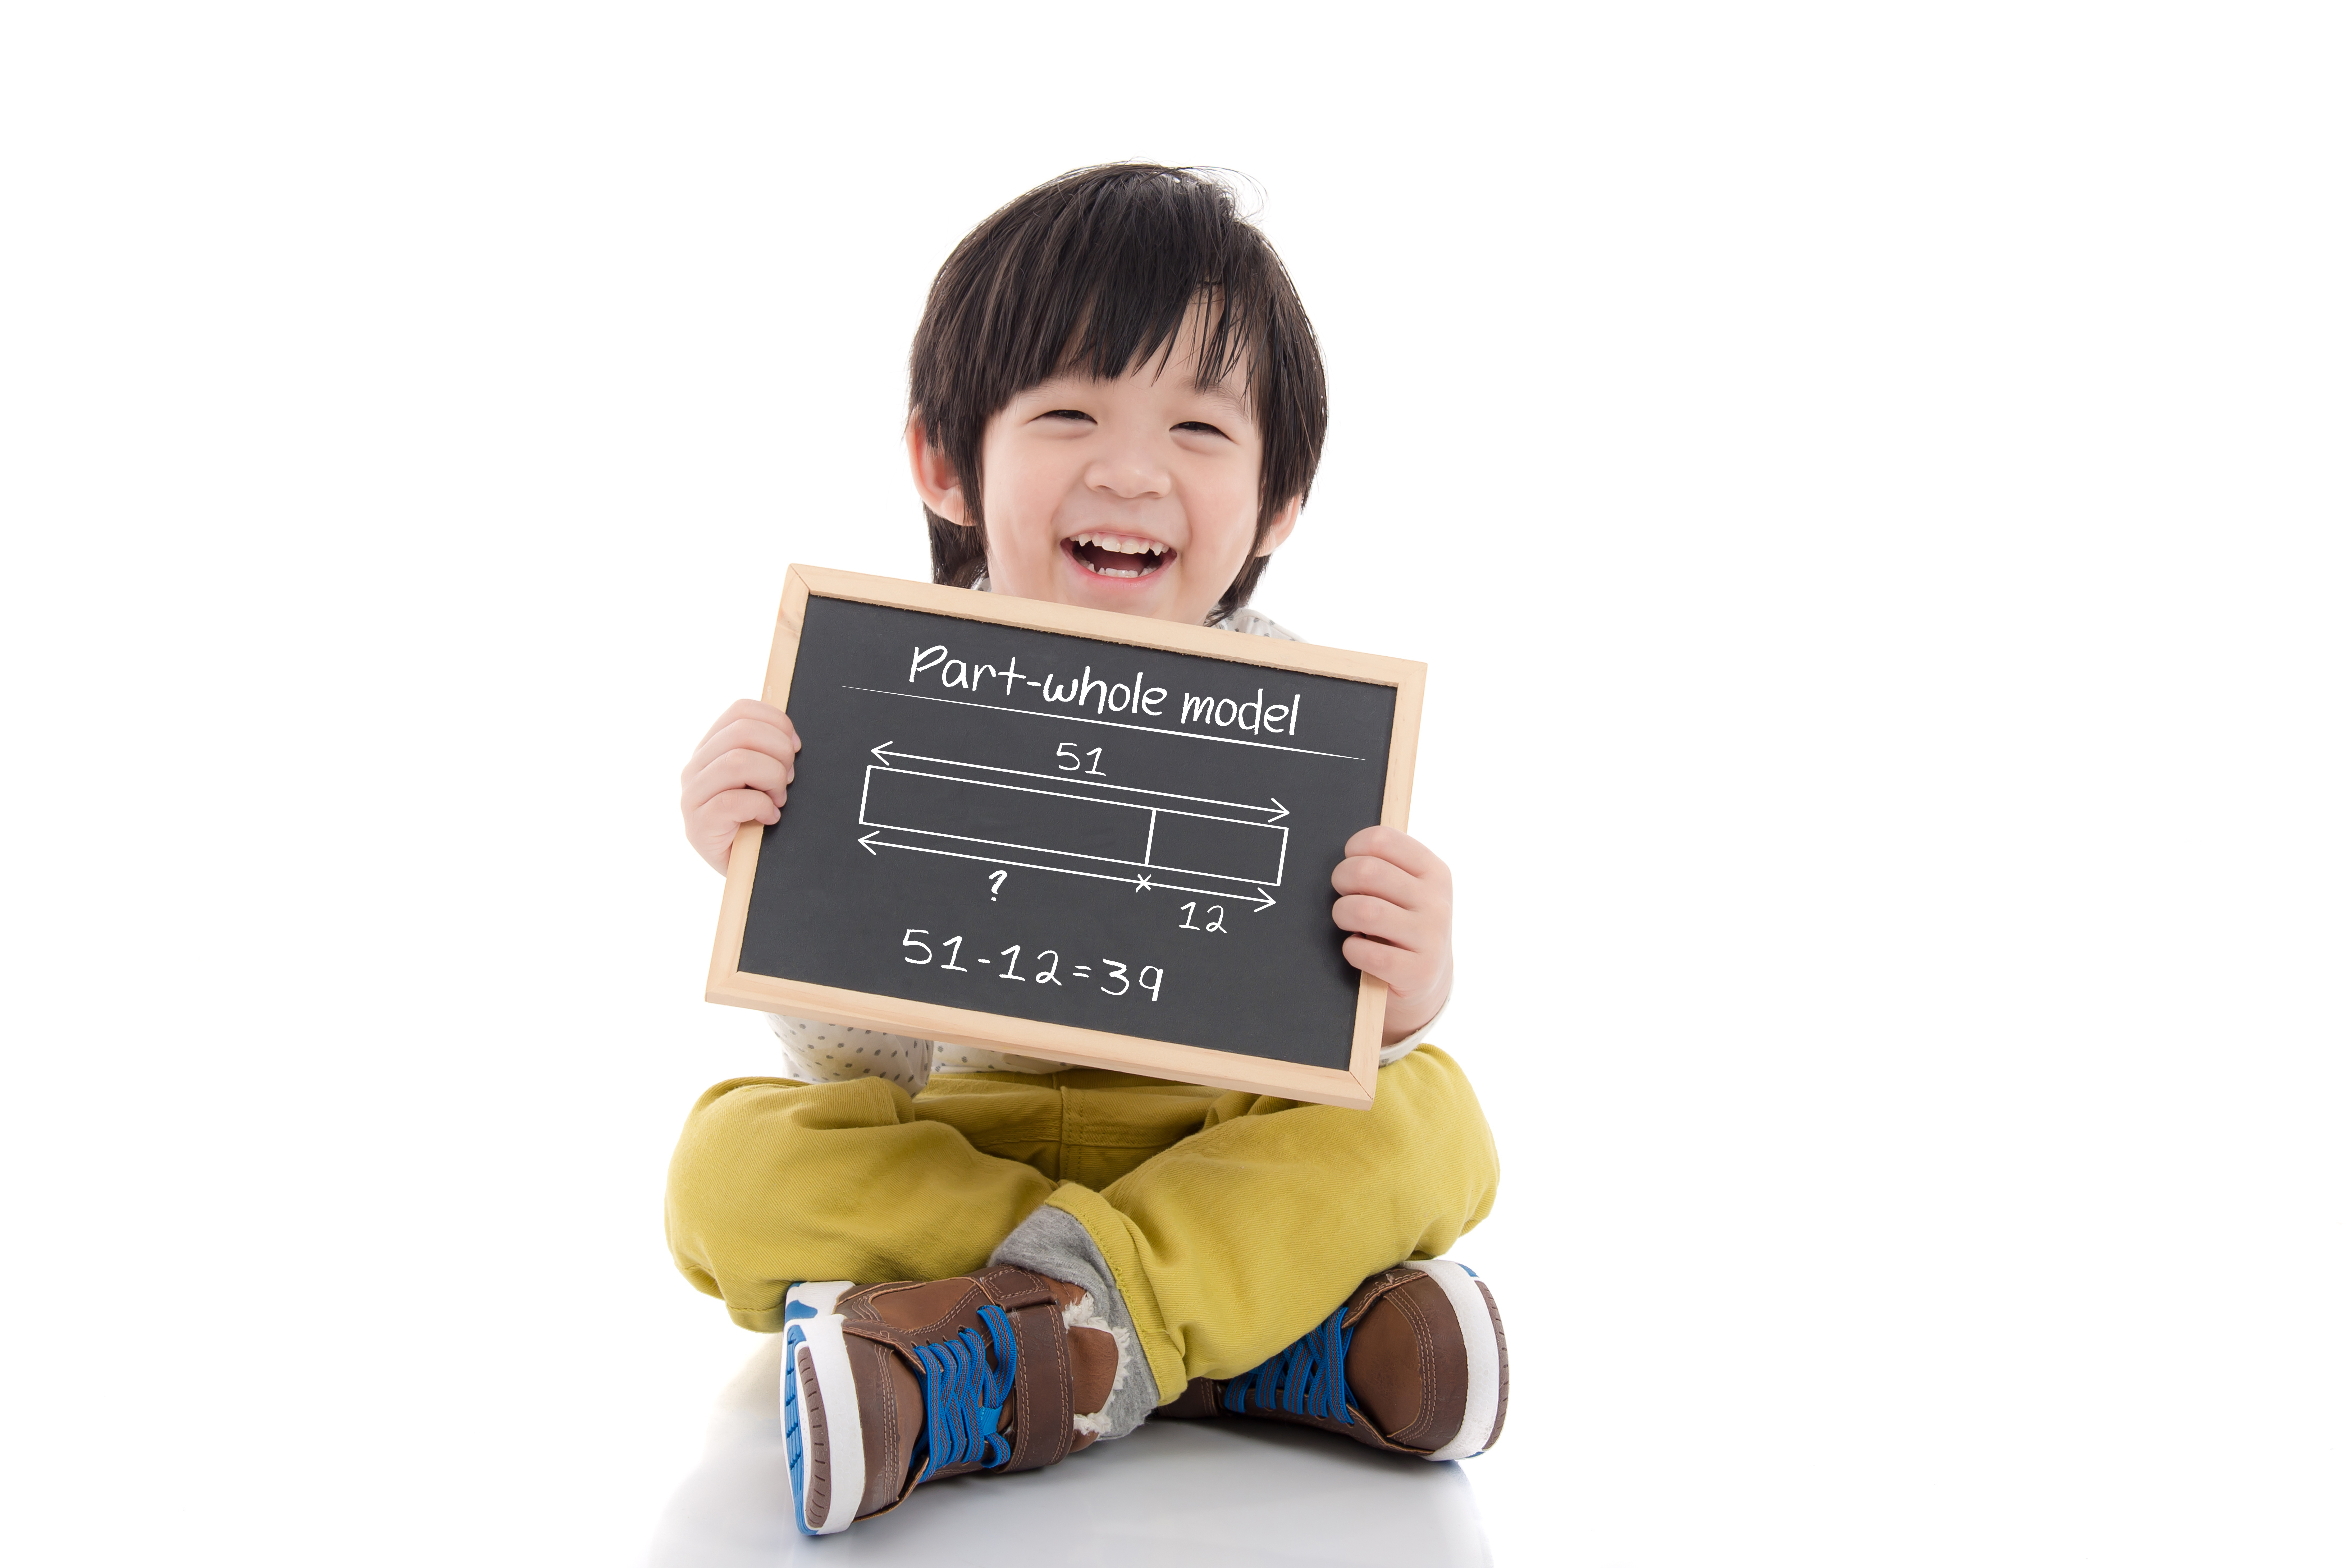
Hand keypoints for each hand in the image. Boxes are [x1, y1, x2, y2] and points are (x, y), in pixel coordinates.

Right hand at [681, 699, 800, 872]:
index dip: (776, 722)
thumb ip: (766, 753)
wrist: (746, 873)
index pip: (740, 710)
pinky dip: (761, 807)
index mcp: (711, 749)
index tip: (795, 747)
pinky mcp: (698, 825)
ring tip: (779, 799)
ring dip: (771, 778)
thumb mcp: (761, 780)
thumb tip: (792, 740)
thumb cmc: (758, 823)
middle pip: (742, 732)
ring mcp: (692, 797)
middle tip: (789, 779)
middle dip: (778, 752)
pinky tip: (770, 817)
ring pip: (737, 761)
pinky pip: (733, 801)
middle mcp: (695, 768)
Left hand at [1330, 825, 1454, 1045]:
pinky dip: (1352, 950)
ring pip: (1365, 911)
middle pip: (1368, 871)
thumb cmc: (1402, 923)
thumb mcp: (1405, 890)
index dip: (1354, 848)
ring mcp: (1430, 937)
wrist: (1427, 977)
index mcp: (1433, 872)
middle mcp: (1436, 902)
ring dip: (1343, 914)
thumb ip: (1384, 866)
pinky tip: (1357, 948)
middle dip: (1341, 879)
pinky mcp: (1418, 971)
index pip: (1383, 839)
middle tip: (1342, 891)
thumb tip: (1344, 856)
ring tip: (1346, 920)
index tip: (1350, 859)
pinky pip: (1367, 952)